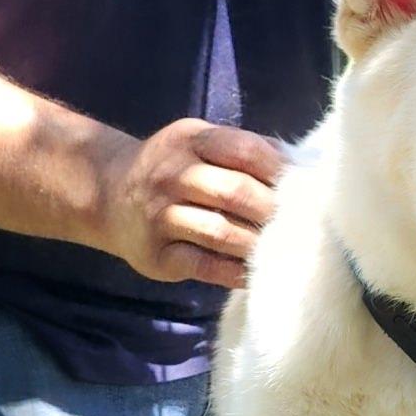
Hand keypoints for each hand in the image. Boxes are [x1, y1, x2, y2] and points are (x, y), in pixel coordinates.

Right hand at [94, 118, 284, 287]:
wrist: (107, 193)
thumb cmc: (174, 170)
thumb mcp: (199, 144)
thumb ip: (244, 150)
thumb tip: (302, 164)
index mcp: (191, 141)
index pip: (244, 150)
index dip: (280, 170)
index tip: (308, 188)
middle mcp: (172, 174)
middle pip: (236, 191)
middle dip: (274, 210)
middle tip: (303, 225)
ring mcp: (160, 216)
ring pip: (221, 232)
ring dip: (258, 243)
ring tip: (284, 250)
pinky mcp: (157, 254)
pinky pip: (204, 265)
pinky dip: (234, 272)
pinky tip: (255, 274)